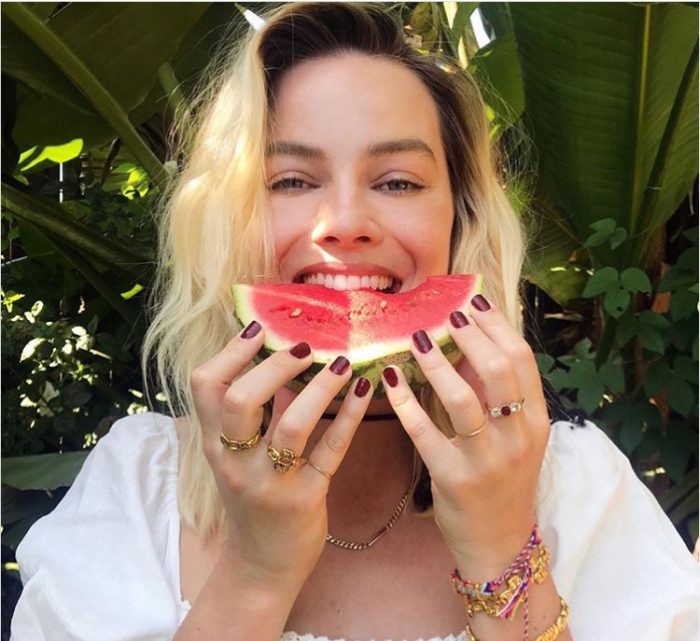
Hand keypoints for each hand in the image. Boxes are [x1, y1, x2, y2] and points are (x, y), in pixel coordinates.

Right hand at [190, 322, 372, 591]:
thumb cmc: (251, 498)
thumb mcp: (236, 455)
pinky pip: (330, 451)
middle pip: (240, 400)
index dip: (231, 351)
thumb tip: (279, 358)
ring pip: (291, 425)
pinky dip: (349, 416)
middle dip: (275, 365)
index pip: (205, 385)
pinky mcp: (304, 499)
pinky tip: (364, 388)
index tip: (260, 328)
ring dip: (320, 388)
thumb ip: (252, 412)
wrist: (260, 564)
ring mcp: (269, 483)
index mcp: (215, 443)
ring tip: (342, 362)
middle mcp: (235, 461)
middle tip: (306, 346)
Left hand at [381, 296, 550, 579]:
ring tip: (416, 338)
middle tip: (445, 313)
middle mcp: (518, 436)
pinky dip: (405, 401)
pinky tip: (389, 378)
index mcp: (536, 420)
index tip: (474, 299)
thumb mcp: (514, 436)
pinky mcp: (454, 478)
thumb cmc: (503, 479)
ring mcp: (487, 459)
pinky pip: (425, 432)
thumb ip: (495, 393)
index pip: (521, 360)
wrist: (499, 542)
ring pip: (463, 398)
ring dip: (436, 362)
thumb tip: (466, 341)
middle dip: (470, 335)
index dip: (497, 324)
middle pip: (498, 371)